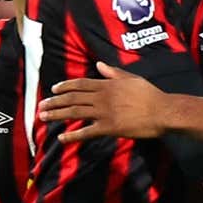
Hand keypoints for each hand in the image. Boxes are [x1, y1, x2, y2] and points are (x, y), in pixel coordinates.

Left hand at [38, 61, 166, 141]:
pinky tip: (62, 137)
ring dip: (57, 114)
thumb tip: (99, 64)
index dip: (64, 86)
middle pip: (73, 98)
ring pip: (75, 112)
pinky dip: (73, 135)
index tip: (53, 89)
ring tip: (43, 117)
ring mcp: (104, 113)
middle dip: (55, 101)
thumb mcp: (131, 78)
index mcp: (107, 84)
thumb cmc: (149, 94)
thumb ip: (113, 72)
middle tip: (41, 106)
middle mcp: (102, 97)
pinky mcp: (109, 128)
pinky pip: (87, 132)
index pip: (80, 84)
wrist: (162, 111)